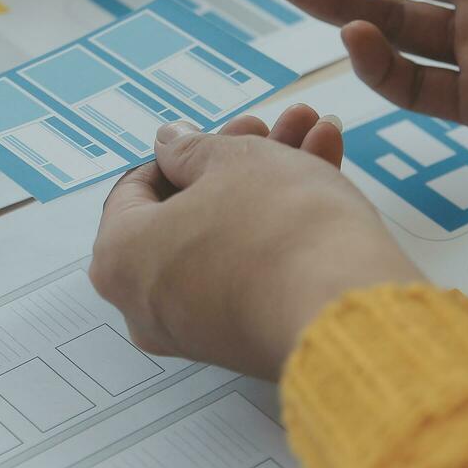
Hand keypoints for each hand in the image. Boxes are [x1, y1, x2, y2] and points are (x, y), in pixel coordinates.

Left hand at [90, 104, 421, 379]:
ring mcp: (197, 329)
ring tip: (318, 136)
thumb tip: (171, 144)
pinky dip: (281, 228)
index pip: (137, 189)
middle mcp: (147, 304)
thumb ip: (193, 148)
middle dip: (242, 160)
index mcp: (121, 258)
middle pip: (191, 211)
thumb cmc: (278, 229)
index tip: (223, 133)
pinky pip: (251, 272)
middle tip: (277, 127)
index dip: (185, 149)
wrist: (346, 312)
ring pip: (229, 237)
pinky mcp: (246, 340)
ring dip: (272, 182)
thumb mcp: (233, 161)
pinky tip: (325, 173)